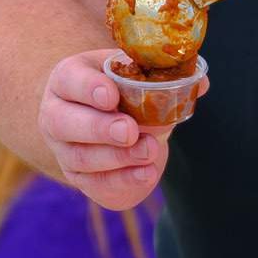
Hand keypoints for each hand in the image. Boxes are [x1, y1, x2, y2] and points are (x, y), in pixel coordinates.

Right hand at [36, 48, 206, 210]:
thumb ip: (164, 75)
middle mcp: (57, 114)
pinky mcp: (79, 177)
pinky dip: (123, 180)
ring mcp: (64, 149)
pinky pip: (96, 184)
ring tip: (150, 150)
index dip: (88, 88)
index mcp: (68, 79)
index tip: (112, 96)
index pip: (69, 80)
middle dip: (100, 128)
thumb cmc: (121, 88)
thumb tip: (200, 84)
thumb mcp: (136, 73)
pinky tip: (147, 173)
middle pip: (64, 123)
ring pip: (81, 158)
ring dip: (117, 157)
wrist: (109, 119)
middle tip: (130, 131)